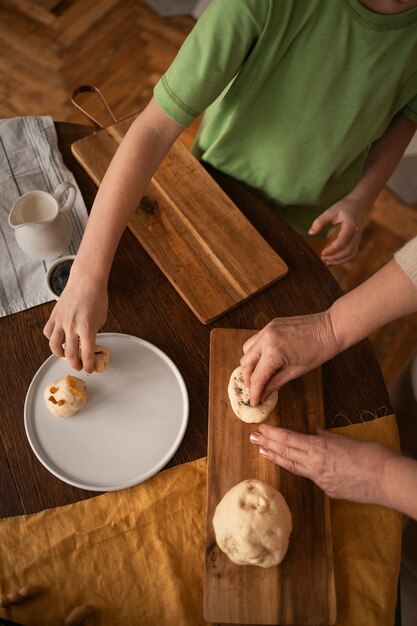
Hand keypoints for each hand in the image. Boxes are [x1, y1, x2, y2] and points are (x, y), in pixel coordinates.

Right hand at [43, 273, 107, 372]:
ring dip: (60, 354)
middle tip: (79, 366)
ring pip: (54, 346)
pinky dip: (52, 338)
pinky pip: (48, 332)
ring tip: (66, 355)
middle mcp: (72, 327)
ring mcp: (61, 321)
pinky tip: (58, 339)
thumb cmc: (97, 298)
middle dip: (75, 364)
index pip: (86, 355)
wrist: (86, 281)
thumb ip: (93, 332)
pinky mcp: (54, 316)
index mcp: (87, 329)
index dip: (88, 366)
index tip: (90, 369)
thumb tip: (88, 342)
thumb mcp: (101, 319)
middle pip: (70, 354)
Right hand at [240, 312, 338, 406]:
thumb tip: (263, 395)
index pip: (257, 377)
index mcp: (274, 353)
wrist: (331, 328)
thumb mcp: (296, 371)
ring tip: (258, 375)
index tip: (254, 402)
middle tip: (255, 390)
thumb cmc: (319, 350)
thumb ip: (275, 383)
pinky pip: (256, 340)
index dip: (254, 393)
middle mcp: (266, 339)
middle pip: (246, 363)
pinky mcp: (270, 324)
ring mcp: (267, 329)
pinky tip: (264, 360)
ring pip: (246, 350)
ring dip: (250, 364)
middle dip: (248, 379)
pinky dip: (256, 351)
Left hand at [249, 425, 394, 503]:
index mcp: (320, 448)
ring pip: (293, 466)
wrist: (387, 481)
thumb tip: (317, 433)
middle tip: (252, 437)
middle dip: (267, 444)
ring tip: (262, 450)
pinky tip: (295, 465)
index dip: (273, 434)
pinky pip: (310, 477)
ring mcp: (320, 479)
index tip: (261, 429)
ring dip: (276, 457)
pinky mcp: (328, 490)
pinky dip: (301, 468)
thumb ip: (329, 438)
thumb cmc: (372, 456)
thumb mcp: (348, 441)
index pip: (289, 440)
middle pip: (286, 453)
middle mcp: (315, 464)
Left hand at [308, 196, 368, 265]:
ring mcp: (358, 239)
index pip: (343, 240)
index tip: (323, 252)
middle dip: (335, 257)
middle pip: (348, 250)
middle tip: (322, 258)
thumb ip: (320, 221)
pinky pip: (351, 254)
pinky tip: (332, 262)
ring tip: (326, 262)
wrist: (359, 205)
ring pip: (351, 254)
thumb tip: (310, 233)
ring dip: (339, 260)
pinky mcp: (356, 243)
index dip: (333, 248)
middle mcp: (357, 234)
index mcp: (351, 225)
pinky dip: (342, 260)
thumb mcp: (331, 211)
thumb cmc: (344, 207)